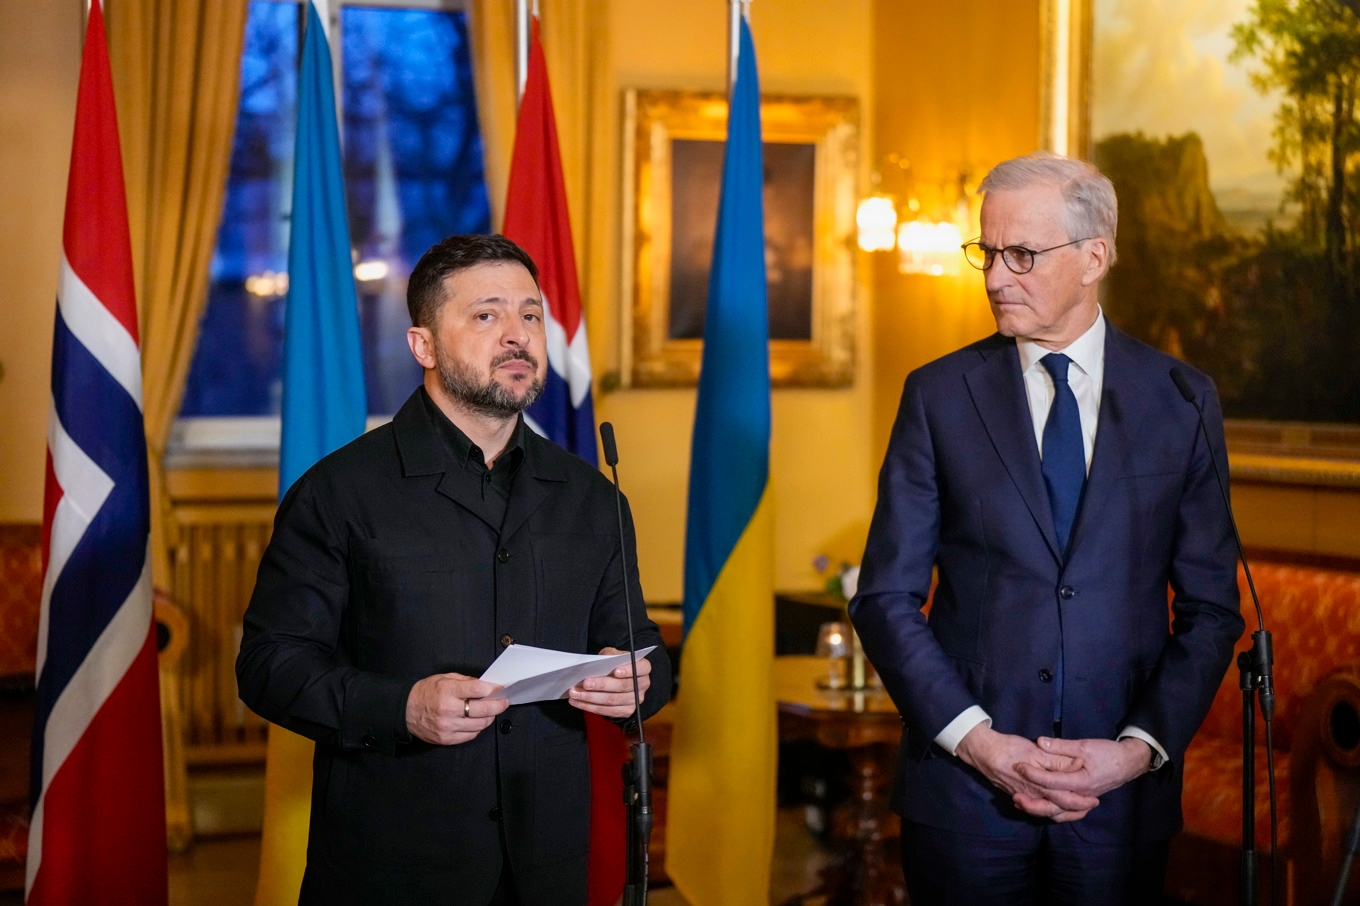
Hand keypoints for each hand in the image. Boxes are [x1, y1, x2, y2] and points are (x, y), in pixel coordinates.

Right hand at [406, 673, 507, 744]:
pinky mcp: (446, 739)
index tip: (500, 689)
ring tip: (490, 712)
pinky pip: (470, 735)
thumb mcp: (444, 678)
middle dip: (498, 705)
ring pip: (479, 725)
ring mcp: (447, 726)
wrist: (405, 710)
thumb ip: (466, 682)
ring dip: (489, 718)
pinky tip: (476, 722)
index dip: (492, 689)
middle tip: (504, 702)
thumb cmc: (426, 692)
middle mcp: (448, 709)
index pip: (478, 690)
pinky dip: (477, 728)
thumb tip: (486, 687)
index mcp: (447, 691)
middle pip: (483, 710)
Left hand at [568, 647, 651, 718]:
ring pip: (612, 700)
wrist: (619, 680)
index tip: (615, 671)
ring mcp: (635, 700)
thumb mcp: (613, 654)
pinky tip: (578, 702)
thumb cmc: (615, 664)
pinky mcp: (626, 711)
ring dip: (591, 698)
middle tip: (585, 683)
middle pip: (623, 687)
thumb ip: (609, 656)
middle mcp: (643, 684)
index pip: (640, 668)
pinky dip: (590, 707)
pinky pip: (607, 711)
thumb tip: (597, 663)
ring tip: (575, 693)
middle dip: (602, 685)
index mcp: (643, 668)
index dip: (628, 670)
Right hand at [954, 724, 1098, 821]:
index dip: (1081, 801)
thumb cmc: (1009, 748)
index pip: (1065, 799)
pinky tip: (1050, 805)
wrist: (982, 751)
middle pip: (1057, 809)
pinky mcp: (1017, 793)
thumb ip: (1056, 761)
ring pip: (1046, 810)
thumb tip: (1076, 766)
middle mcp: (1033, 796)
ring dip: (1062, 811)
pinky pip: (1035, 807)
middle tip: (1090, 807)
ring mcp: (1024, 796)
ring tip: (1075, 809)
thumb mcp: (1035, 751)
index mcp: (1040, 786)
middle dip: (1074, 810)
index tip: (1094, 800)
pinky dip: (1046, 809)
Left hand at [1013, 737, 1150, 817]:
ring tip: (1022, 805)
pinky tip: (1040, 808)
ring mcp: (1083, 800)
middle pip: (1053, 805)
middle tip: (1014, 797)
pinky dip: (1053, 813)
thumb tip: (1039, 742)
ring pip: (1060, 813)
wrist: (1129, 763)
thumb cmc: (1108, 753)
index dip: (1033, 774)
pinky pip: (1067, 813)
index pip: (1051, 782)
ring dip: (1040, 811)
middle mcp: (1081, 795)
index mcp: (1081, 782)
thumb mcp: (1084, 745)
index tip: (1018, 767)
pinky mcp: (1083, 801)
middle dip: (1033, 802)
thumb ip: (1061, 746)